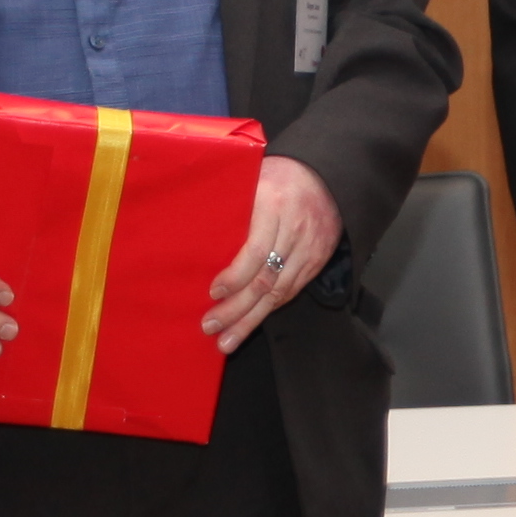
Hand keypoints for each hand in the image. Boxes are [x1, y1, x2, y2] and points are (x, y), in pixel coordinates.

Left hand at [200, 157, 342, 350]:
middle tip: (211, 327)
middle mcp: (294, 229)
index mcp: (273, 204)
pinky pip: (292, 291)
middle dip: (237, 309)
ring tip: (227, 340)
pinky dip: (269, 308)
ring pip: (279, 292)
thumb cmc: (275, 178)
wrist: (324, 176)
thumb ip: (230, 206)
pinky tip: (251, 322)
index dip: (235, 276)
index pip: (256, 250)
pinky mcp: (317, 261)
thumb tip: (191, 233)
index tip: (213, 292)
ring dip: (251, 319)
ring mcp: (309, 248)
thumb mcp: (251, 180)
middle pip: (266, 279)